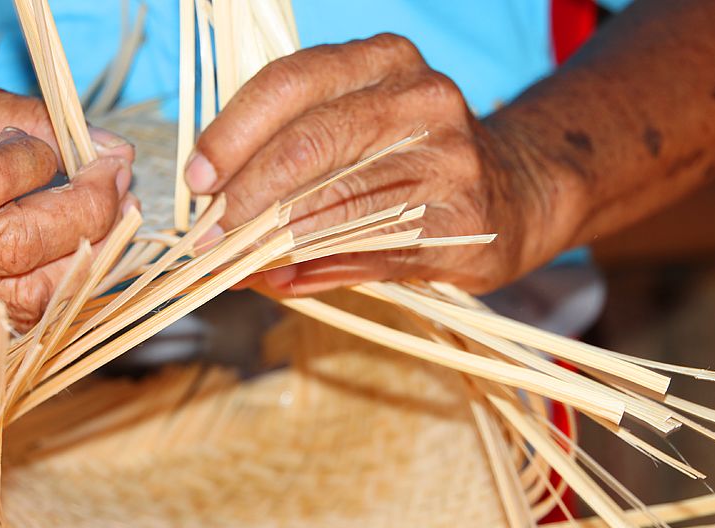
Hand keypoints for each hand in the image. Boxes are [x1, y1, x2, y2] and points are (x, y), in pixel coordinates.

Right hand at [0, 75, 134, 344]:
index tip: (77, 151)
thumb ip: (25, 117)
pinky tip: (70, 257)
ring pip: (22, 298)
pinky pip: (6, 321)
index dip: (46, 166)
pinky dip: (53, 290)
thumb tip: (109, 148)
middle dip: (89, 217)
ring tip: (111, 224)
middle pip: (15, 248)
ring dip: (86, 262)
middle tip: (121, 187)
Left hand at [185, 34, 554, 295]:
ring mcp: (448, 161)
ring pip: (339, 202)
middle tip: (210, 233)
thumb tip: (215, 205)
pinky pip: (372, 252)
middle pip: (311, 142)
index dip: (233, 132)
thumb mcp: (364, 124)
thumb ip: (295, 146)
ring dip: (274, 241)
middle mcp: (421, 99)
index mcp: (384, 60)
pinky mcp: (461, 223)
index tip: (197, 178)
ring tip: (234, 263)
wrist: (518, 191)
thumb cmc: (416, 158)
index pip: (291, 82)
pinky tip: (282, 280)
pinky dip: (317, 270)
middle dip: (247, 193)